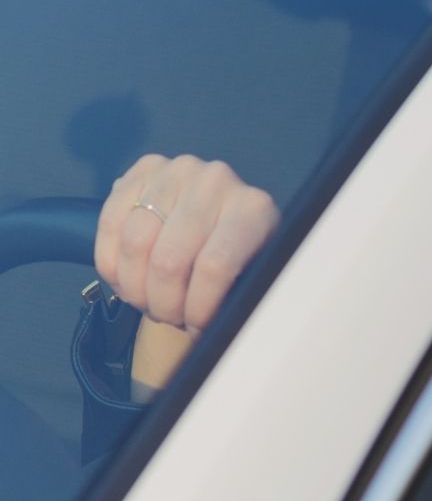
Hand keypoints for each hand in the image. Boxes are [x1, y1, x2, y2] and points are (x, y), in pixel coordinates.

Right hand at [94, 154, 279, 333]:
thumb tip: (216, 330)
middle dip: (162, 303)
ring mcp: (177, 171)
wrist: (220, 217)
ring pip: (134, 244)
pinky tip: (126, 280)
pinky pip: (110, 224)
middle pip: (168, 260)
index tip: (195, 326)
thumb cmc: (238, 257)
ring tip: (149, 301)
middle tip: (169, 316)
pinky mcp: (143, 169)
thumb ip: (238, 295)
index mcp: (253, 209)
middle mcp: (216, 181)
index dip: (197, 307)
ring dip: (134, 288)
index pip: (214, 267)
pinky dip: (111, 263)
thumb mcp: (251, 275)